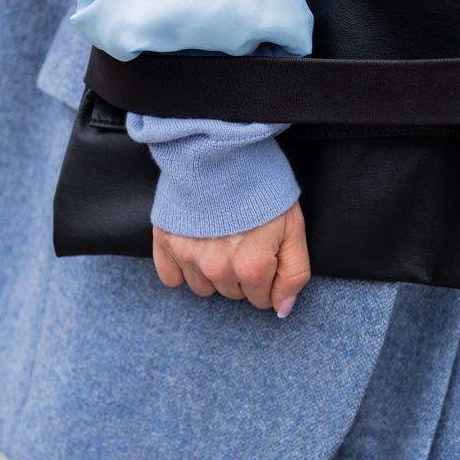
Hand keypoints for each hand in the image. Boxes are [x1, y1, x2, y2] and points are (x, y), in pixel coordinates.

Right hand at [151, 201, 310, 316]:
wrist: (222, 149)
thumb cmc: (262, 185)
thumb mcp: (294, 227)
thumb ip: (294, 274)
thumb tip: (282, 309)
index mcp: (252, 267)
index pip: (261, 299)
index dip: (267, 277)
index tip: (265, 253)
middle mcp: (218, 269)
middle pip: (233, 293)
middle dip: (241, 274)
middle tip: (244, 240)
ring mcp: (189, 257)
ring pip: (203, 288)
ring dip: (213, 272)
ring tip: (220, 239)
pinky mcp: (166, 243)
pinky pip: (171, 278)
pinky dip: (181, 268)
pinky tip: (194, 245)